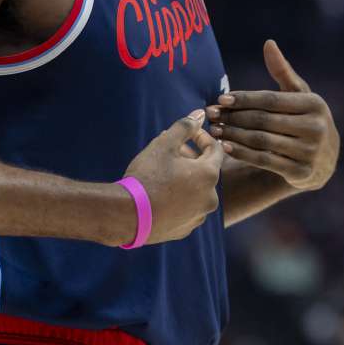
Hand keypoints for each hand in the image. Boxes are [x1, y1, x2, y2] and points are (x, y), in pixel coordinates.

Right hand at [122, 110, 226, 244]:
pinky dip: (179, 199)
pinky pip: (187, 209)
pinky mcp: (185, 230)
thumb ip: (184, 127)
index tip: (189, 133)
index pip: (215, 149)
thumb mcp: (164, 145)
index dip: (202, 137)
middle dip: (191, 158)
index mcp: (209, 175)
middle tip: (172, 150)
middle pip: (206, 171)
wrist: (127, 216)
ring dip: (186, 179)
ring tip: (165, 171)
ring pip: (197, 191)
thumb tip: (200, 114)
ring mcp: (198, 216)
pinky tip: (162, 193)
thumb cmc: (147, 177)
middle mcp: (210, 198)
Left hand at [209, 40, 338, 191]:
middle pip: (264, 120)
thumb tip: (268, 43)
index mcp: (314, 104)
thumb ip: (282, 71)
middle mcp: (315, 128)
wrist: (325, 159)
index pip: (271, 100)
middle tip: (211, 114)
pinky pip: (264, 161)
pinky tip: (226, 147)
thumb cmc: (305, 118)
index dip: (245, 99)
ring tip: (215, 130)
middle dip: (234, 117)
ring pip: (262, 141)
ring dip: (234, 135)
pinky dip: (243, 154)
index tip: (222, 99)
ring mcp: (309, 152)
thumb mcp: (299, 95)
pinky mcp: (301, 173)